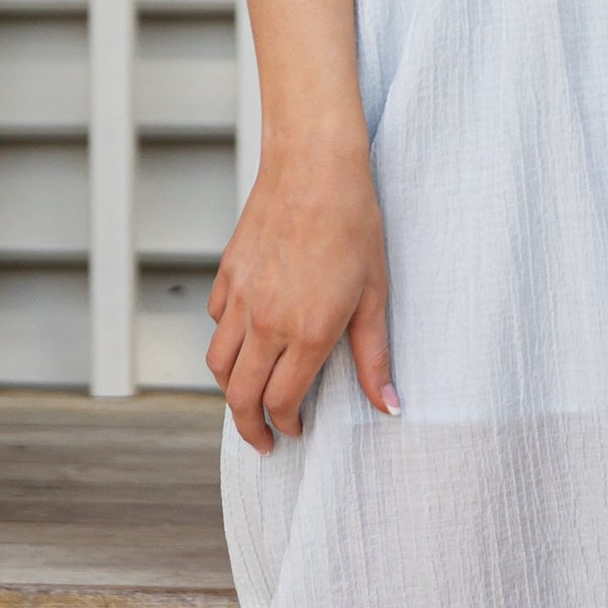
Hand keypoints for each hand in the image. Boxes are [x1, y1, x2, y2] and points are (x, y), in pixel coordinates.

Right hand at [205, 140, 399, 449]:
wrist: (315, 166)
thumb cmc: (354, 224)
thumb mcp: (375, 295)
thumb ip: (375, 357)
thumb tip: (390, 407)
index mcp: (307, 332)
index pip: (281, 402)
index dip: (286, 426)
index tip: (296, 432)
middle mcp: (266, 322)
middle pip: (240, 395)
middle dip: (249, 427)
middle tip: (262, 441)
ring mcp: (241, 298)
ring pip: (219, 363)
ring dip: (231, 389)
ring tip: (247, 399)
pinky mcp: (228, 273)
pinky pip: (217, 322)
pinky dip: (227, 341)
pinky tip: (247, 339)